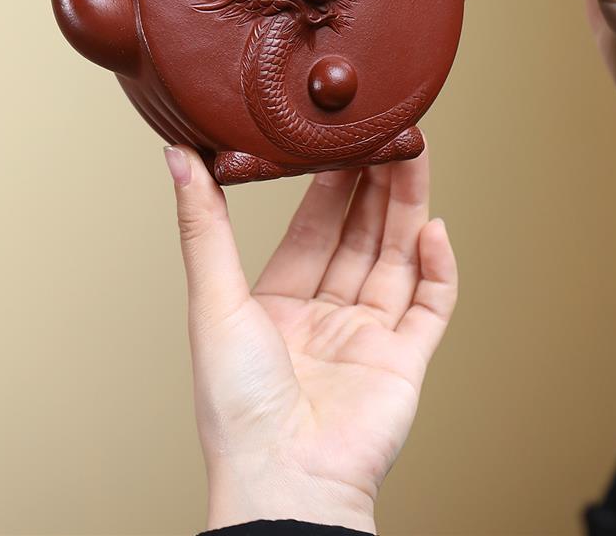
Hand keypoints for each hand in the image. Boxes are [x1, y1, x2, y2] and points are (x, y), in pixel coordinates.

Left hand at [164, 144, 456, 533]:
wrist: (284, 481)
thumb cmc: (237, 406)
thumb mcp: (213, 299)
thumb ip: (203, 225)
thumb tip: (178, 158)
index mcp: (279, 303)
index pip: (313, 227)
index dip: (329, 181)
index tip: (340, 137)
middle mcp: (326, 315)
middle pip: (359, 234)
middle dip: (374, 184)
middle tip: (388, 133)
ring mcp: (368, 338)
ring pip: (396, 258)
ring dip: (408, 209)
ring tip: (416, 157)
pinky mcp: (405, 363)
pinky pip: (429, 306)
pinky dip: (438, 269)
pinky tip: (436, 230)